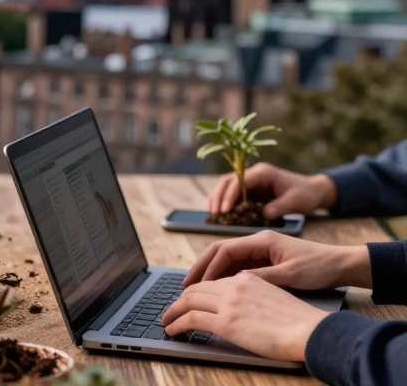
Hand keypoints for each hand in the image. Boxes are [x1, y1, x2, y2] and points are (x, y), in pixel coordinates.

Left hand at [163, 272, 326, 361]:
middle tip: (172, 309)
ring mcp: (228, 303)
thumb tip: (241, 307)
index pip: (214, 281)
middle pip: (197, 289)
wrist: (310, 330)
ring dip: (173, 311)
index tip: (188, 299)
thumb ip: (254, 296)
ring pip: (188, 301)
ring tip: (166, 320)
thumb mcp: (274, 297)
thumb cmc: (300, 320)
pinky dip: (177, 323)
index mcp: (247, 279)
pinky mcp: (225, 322)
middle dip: (180, 299)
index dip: (197, 290)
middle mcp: (234, 286)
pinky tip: (172, 329)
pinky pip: (190, 319)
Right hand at [183, 230, 370, 290]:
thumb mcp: (291, 275)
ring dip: (211, 271)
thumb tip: (237, 282)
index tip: (199, 284)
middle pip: (220, 250)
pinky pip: (238, 265)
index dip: (210, 267)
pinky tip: (218, 288)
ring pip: (227, 258)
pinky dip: (224, 275)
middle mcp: (258, 241)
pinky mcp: (265, 258)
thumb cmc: (320, 267)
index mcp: (262, 239)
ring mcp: (260, 249)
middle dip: (201, 266)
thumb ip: (262, 277)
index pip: (226, 249)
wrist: (341, 264)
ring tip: (196, 288)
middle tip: (186, 283)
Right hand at [207, 163, 336, 218]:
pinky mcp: (249, 190)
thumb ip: (280, 207)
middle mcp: (253, 174)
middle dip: (219, 196)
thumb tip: (264, 214)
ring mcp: (249, 181)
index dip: (230, 195)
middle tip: (215, 214)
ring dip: (217, 199)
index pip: (240, 181)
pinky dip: (223, 202)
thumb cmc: (305, 194)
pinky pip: (231, 194)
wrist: (312, 191)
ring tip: (213, 215)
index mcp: (263, 173)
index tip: (225, 211)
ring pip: (225, 186)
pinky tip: (219, 214)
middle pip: (227, 181)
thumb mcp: (296, 201)